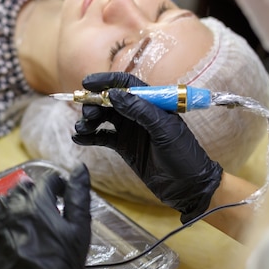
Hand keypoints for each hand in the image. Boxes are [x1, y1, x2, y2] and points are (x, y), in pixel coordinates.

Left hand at [0, 164, 91, 268]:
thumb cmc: (61, 265)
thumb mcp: (78, 229)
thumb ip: (78, 195)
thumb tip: (79, 168)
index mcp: (37, 202)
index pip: (48, 179)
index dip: (60, 185)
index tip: (64, 196)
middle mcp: (13, 207)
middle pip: (25, 187)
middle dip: (39, 194)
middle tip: (50, 211)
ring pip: (8, 200)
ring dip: (20, 204)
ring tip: (33, 221)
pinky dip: (5, 220)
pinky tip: (17, 233)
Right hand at [73, 72, 222, 222]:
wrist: (189, 187)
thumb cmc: (184, 155)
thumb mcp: (164, 130)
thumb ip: (140, 111)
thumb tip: (113, 94)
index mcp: (152, 103)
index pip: (126, 85)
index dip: (107, 81)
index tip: (87, 83)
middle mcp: (139, 114)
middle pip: (110, 100)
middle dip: (95, 103)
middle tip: (88, 114)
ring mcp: (131, 130)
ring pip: (104, 118)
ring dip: (90, 120)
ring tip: (81, 128)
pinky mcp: (124, 147)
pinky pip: (103, 137)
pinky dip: (90, 136)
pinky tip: (79, 138)